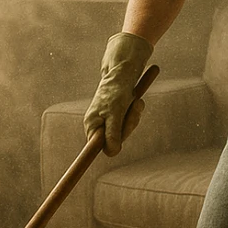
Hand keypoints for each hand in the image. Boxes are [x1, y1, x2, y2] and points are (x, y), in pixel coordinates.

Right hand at [84, 33, 153, 154]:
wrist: (123, 69)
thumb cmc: (117, 89)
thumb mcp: (116, 112)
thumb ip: (113, 132)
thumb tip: (112, 152)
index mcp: (91, 124)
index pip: (99, 147)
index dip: (106, 149)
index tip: (105, 158)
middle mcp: (98, 123)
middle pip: (116, 139)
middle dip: (128, 125)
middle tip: (133, 108)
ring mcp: (108, 119)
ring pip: (125, 129)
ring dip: (134, 115)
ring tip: (134, 100)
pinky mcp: (117, 113)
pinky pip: (129, 120)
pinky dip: (135, 110)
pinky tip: (135, 99)